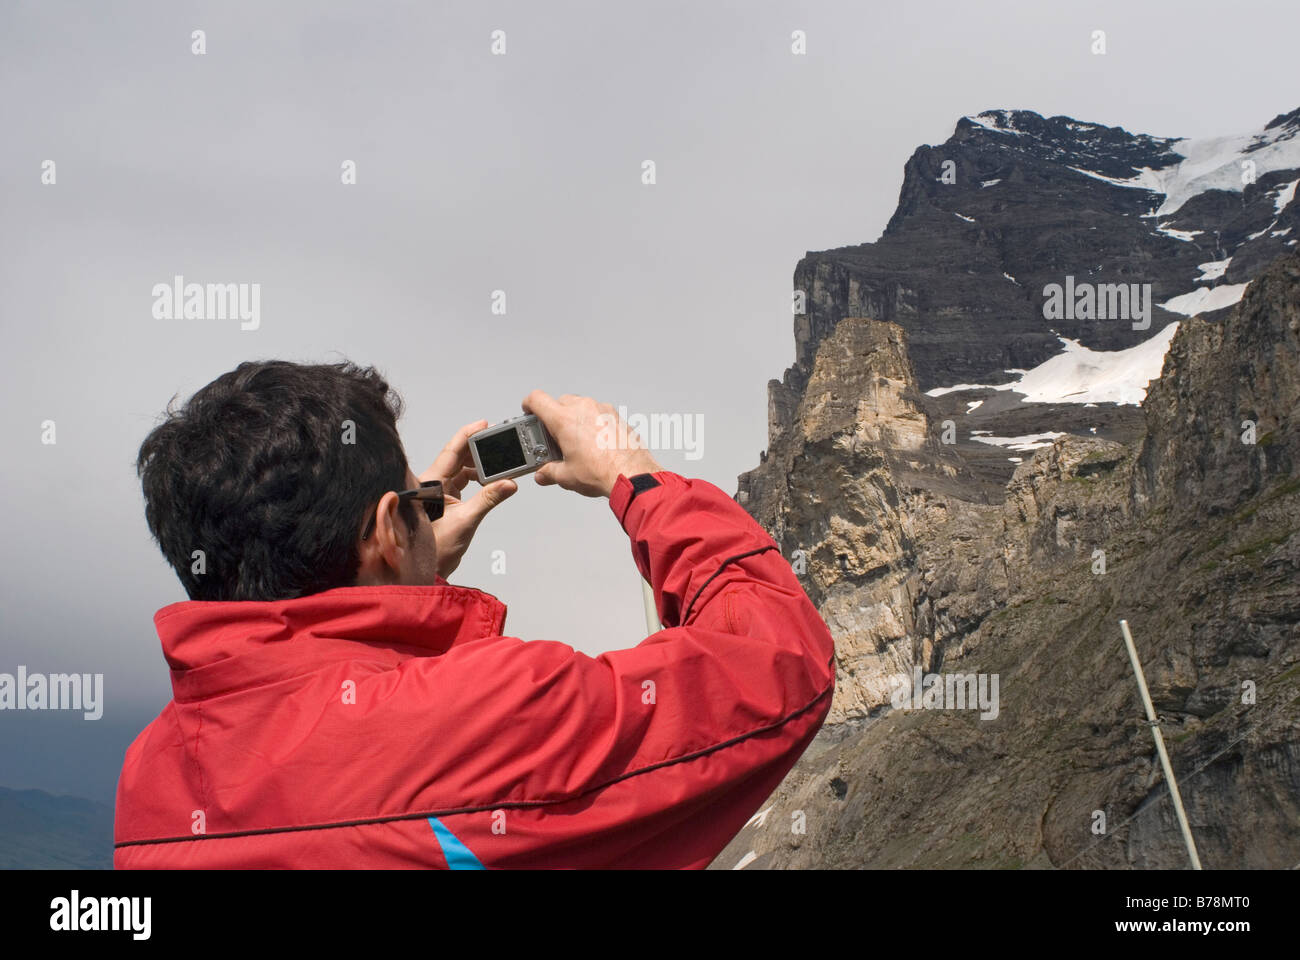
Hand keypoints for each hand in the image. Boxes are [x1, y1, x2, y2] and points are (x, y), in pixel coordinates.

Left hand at [419, 420, 516, 576]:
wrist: (426, 570)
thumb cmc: (434, 549)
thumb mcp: (466, 521)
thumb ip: (488, 499)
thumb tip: (508, 484)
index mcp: (430, 483)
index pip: (451, 451)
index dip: (467, 435)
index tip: (483, 425)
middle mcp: (431, 484)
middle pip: (457, 457)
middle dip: (478, 449)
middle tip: (497, 442)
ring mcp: (436, 491)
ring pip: (460, 469)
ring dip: (479, 465)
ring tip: (498, 463)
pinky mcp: (443, 500)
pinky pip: (461, 481)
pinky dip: (476, 478)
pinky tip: (489, 480)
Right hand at [521, 391, 661, 497]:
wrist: (633, 474)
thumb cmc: (603, 471)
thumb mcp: (567, 476)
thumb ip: (549, 472)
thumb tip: (544, 474)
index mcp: (564, 419)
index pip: (537, 399)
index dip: (529, 404)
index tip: (528, 411)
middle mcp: (583, 408)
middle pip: (559, 402)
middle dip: (553, 417)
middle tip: (553, 437)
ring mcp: (602, 409)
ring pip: (580, 406)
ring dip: (574, 419)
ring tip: (574, 442)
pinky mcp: (616, 416)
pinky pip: (598, 413)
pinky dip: (592, 423)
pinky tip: (593, 443)